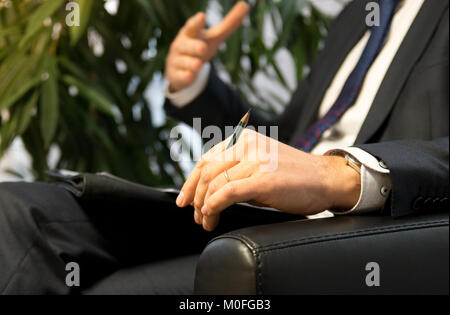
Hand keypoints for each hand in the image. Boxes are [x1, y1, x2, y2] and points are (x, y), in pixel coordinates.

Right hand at [165, 1, 249, 91]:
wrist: (179, 68)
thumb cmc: (198, 47)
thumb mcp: (214, 37)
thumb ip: (229, 23)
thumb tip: (246, 5)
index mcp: (190, 33)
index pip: (192, 26)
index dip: (197, 22)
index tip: (202, 16)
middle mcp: (181, 45)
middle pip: (187, 45)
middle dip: (194, 46)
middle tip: (203, 48)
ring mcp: (177, 61)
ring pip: (183, 61)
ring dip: (191, 63)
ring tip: (198, 64)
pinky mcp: (176, 75)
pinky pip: (180, 76)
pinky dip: (185, 76)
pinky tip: (190, 76)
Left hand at [176, 129, 361, 230]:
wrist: (327, 179)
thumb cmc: (295, 176)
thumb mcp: (261, 162)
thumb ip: (238, 169)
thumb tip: (211, 190)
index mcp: (244, 139)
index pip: (206, 158)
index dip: (190, 180)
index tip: (184, 198)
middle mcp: (248, 145)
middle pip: (206, 170)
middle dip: (193, 195)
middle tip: (193, 214)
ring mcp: (256, 160)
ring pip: (215, 182)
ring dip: (204, 206)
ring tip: (205, 220)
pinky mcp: (264, 178)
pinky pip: (228, 192)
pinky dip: (214, 205)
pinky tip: (211, 215)